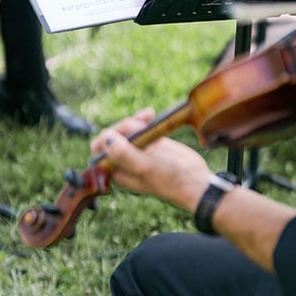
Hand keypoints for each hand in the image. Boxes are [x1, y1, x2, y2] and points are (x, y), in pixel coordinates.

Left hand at [90, 108, 211, 212]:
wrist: (196, 181)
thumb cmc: (172, 178)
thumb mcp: (147, 166)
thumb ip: (125, 154)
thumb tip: (107, 138)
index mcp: (117, 171)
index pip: (100, 148)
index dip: (109, 135)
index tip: (128, 130)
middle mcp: (124, 162)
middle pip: (112, 135)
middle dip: (124, 125)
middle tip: (143, 122)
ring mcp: (137, 152)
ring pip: (125, 129)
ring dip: (134, 121)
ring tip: (149, 116)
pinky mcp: (149, 144)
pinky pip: (138, 128)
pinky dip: (142, 119)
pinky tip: (151, 114)